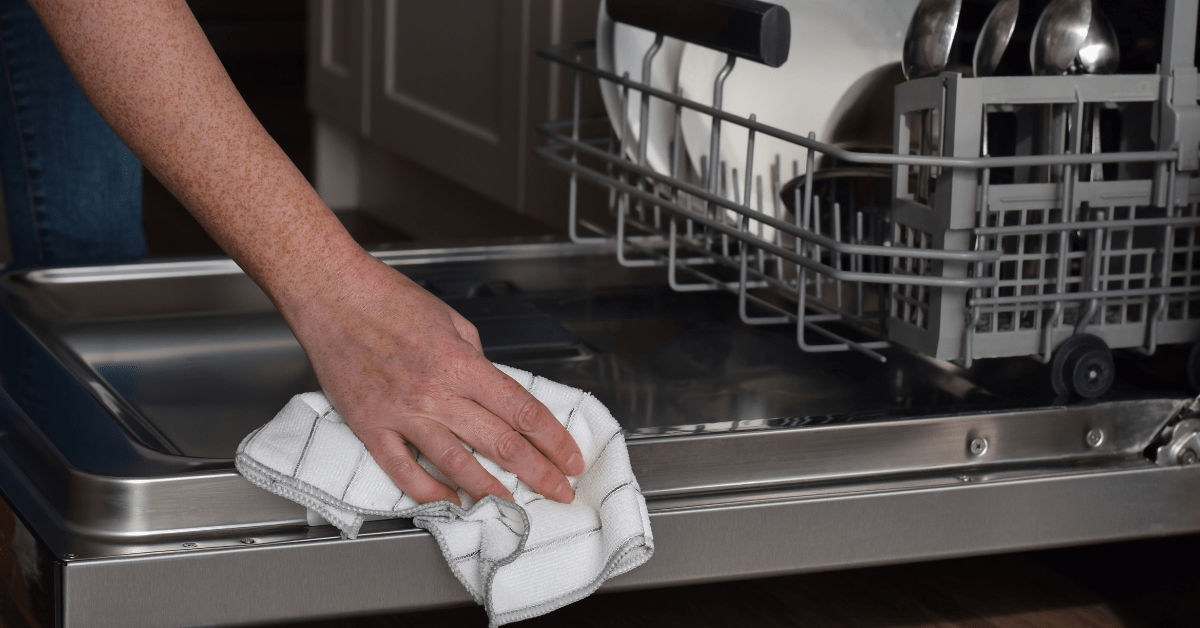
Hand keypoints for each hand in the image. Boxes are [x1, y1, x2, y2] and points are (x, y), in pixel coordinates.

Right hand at [283, 251, 583, 505]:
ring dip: (491, 491)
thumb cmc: (386, 299)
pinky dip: (429, 493)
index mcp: (461, 363)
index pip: (521, 410)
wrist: (331, 295)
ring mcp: (402, 414)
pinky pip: (404, 471)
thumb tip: (490, 388)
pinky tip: (450, 504)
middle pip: (500, 443)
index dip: (553, 439)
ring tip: (514, 507)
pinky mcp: (371, 427)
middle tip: (559, 490)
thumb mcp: (450, 320)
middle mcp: (435, 393)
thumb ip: (475, 359)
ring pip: (457, 465)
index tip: (569, 456)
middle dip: (537, 471)